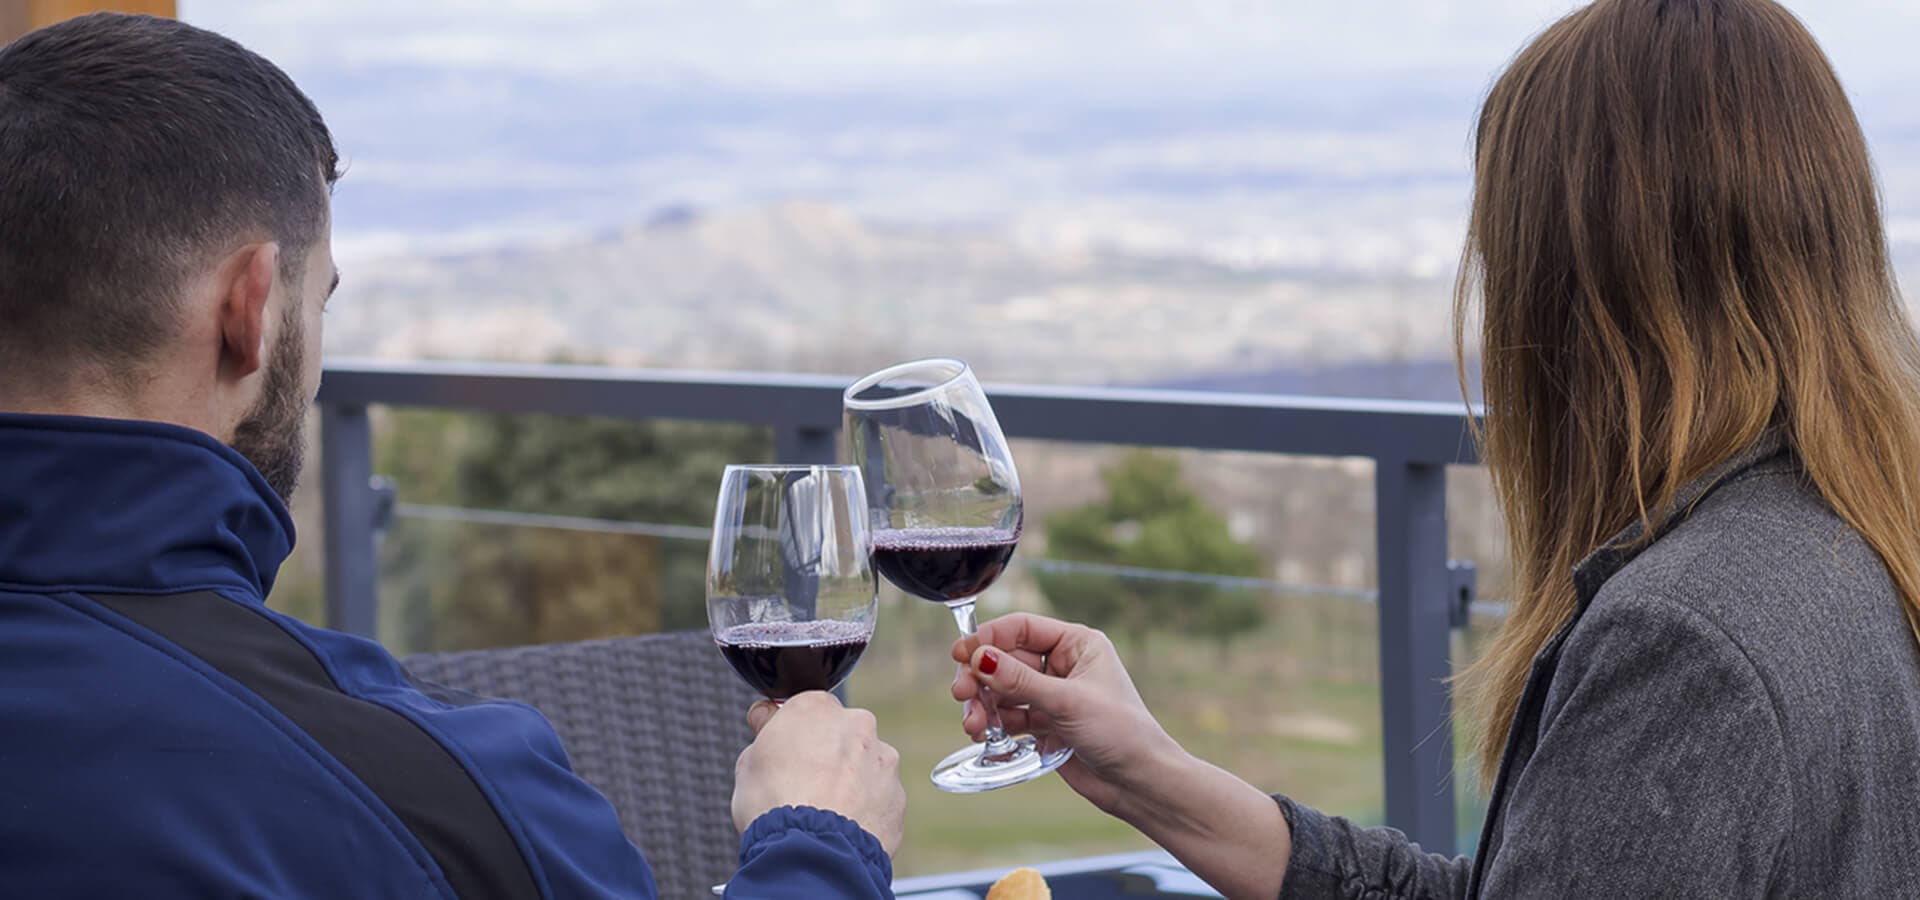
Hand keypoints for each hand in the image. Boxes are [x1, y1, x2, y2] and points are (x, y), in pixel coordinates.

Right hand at [732, 692, 905, 854]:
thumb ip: (764, 733)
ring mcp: (883, 761)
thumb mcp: (748, 764)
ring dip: (851, 782)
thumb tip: (766, 720)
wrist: (811, 853)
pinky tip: (843, 828)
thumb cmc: (774, 807)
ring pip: (865, 765)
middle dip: (828, 756)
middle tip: (804, 787)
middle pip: (841, 735)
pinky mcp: (898, 796)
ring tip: (825, 813)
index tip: (785, 754)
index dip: (793, 736)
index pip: (805, 711)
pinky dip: (866, 810)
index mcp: (817, 709)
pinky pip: (879, 798)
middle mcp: (857, 726)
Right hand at [954, 615, 1290, 898]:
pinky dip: (995, 723)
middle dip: (982, 677)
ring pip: (1004, 690)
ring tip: (975, 726)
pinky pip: (1011, 716)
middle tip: (962, 694)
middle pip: (1007, 659)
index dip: (990, 638)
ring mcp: (1053, 695)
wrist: (1140, 783)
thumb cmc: (1121, 733)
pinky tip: (985, 735)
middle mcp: (1064, 665)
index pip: (1023, 629)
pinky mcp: (1046, 724)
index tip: (962, 654)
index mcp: (1078, 645)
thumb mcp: (1068, 702)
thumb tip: (979, 658)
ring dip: (985, 704)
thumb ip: (1020, 681)